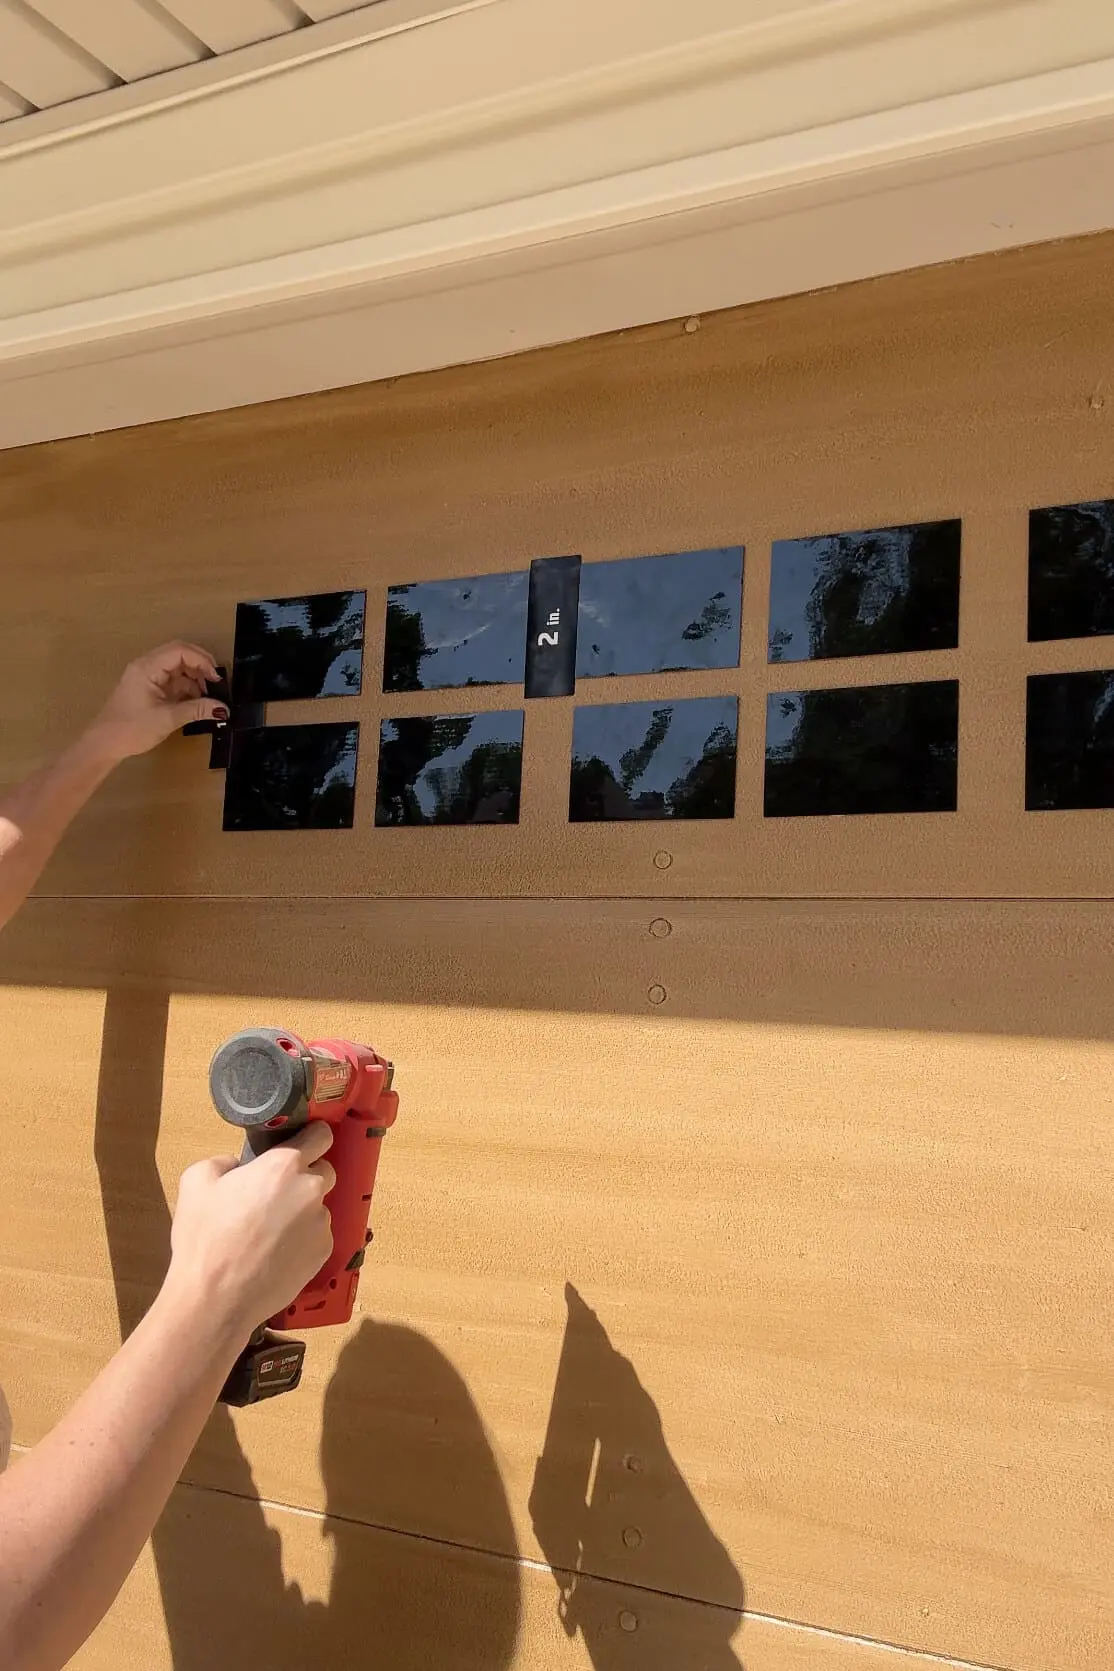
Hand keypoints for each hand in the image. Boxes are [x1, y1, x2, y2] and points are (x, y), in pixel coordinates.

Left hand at [87, 643, 224, 761]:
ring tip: (208, 696)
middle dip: (200, 666)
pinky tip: (196, 702)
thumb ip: (197, 710)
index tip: (217, 678)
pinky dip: (186, 687)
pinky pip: (172, 680)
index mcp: (147, 667)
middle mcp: (146, 665)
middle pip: (179, 654)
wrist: (104, 744)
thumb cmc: (131, 729)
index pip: (180, 650)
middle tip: (217, 684)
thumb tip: (223, 709)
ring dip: (194, 678)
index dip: (202, 660)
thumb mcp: (167, 719)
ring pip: (177, 667)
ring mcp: (147, 676)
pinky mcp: (148, 687)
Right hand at [165, 1123, 335, 1333]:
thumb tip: (238, 1165)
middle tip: (275, 1194)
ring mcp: (321, 1224)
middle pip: (324, 1171)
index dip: (313, 1136)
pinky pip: (317, 1236)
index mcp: (283, 1166)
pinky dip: (303, 1240)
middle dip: (305, 1176)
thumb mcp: (196, 1182)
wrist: (217, 1297)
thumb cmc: (205, 1237)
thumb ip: (223, 1161)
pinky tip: (276, 1254)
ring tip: (269, 1234)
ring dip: (301, 1212)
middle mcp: (310, 1190)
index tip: (304, 1142)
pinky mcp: (323, 1253)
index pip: (320, 1135)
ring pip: (318, 1207)